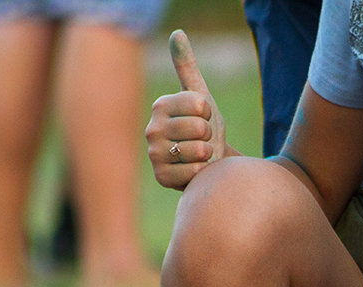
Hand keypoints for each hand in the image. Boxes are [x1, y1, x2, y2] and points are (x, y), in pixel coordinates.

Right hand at [145, 30, 226, 189]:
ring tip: (199, 155)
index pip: (200, 104)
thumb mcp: (200, 96)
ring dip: (208, 154)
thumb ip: (187, 66)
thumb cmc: (204, 127)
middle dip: (210, 136)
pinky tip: (195, 170)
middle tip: (202, 140)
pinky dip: (203, 172)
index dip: (210, 113)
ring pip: (199, 150)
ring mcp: (154, 154)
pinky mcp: (161, 177)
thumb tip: (177, 33)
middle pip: (200, 128)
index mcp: (160, 105)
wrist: (209, 163)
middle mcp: (152, 129)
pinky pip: (195, 171)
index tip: (203, 118)